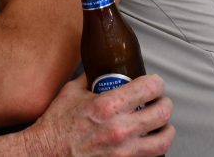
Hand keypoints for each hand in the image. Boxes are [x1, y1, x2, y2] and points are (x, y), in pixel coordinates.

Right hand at [24, 74, 173, 156]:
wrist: (46, 152)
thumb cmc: (57, 124)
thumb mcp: (72, 91)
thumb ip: (90, 77)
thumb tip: (100, 66)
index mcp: (108, 105)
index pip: (149, 88)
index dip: (157, 82)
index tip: (155, 83)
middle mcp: (119, 128)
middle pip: (162, 113)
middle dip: (164, 103)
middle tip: (160, 101)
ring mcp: (123, 150)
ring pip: (163, 140)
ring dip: (166, 129)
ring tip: (162, 124)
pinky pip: (150, 156)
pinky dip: (154, 147)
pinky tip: (149, 141)